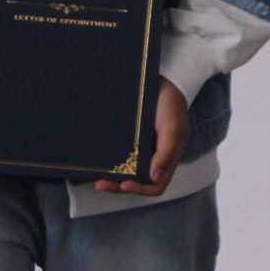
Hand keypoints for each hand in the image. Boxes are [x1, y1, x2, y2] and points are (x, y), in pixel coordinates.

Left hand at [96, 78, 188, 195]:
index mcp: (167, 159)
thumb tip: (154, 177)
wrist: (166, 81)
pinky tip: (100, 160)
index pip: (156, 185)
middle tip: (100, 184)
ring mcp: (143, 149)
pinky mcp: (134, 139)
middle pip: (138, 181)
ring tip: (97, 177)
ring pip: (129, 171)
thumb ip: (166, 153)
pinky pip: (123, 155)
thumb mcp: (172, 128)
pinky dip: (113, 161)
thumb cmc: (171, 105)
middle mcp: (155, 158)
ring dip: (114, 177)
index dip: (141, 189)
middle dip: (119, 186)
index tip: (124, 184)